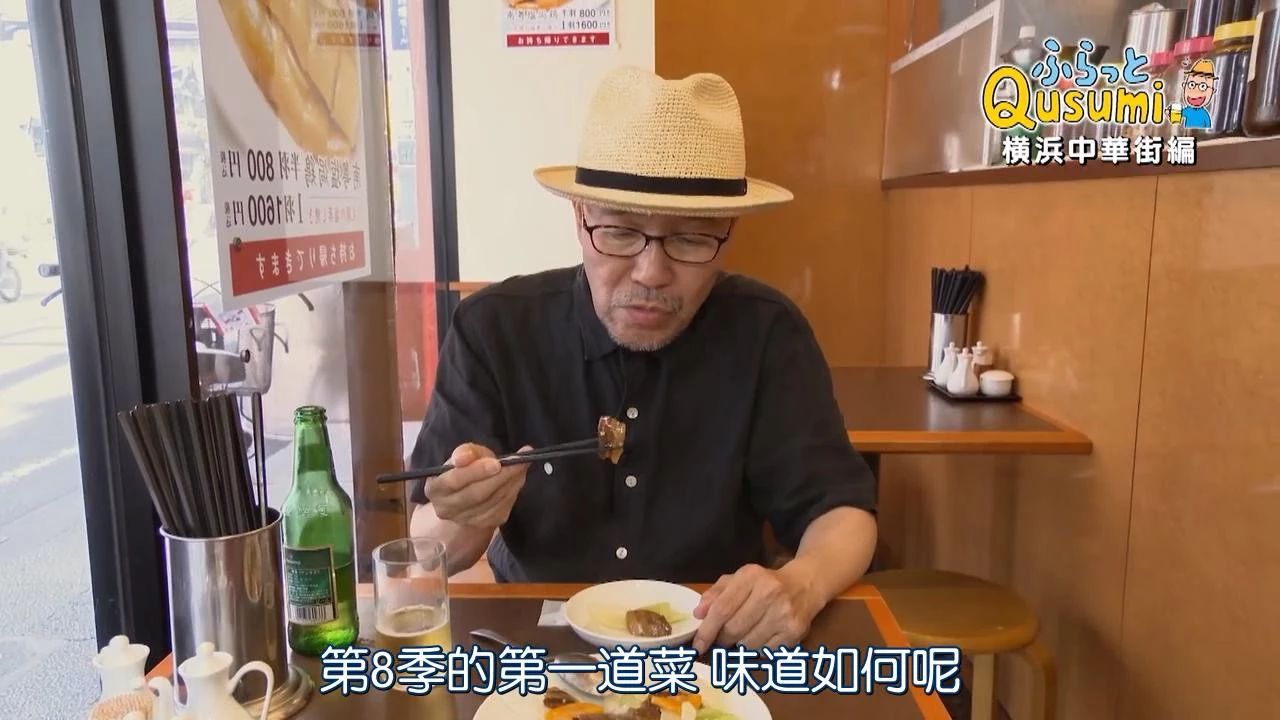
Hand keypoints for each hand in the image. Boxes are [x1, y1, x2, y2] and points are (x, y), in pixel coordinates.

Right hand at [423, 443, 531, 528]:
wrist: (466, 496)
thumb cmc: (464, 470)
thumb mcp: (464, 456)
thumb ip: (466, 452)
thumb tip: (465, 456)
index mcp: (435, 488)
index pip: (454, 481)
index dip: (475, 471)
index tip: (496, 462)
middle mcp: (446, 509)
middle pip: (477, 494)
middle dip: (501, 476)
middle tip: (519, 461)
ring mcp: (466, 520)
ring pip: (493, 501)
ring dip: (511, 482)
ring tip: (522, 464)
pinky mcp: (485, 524)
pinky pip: (502, 507)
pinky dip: (514, 490)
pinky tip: (519, 477)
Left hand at [690, 563, 823, 653]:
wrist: (805, 584)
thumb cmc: (765, 583)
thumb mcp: (739, 579)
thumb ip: (715, 594)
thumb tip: (698, 614)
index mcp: (751, 576)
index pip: (722, 608)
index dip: (707, 630)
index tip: (698, 645)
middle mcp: (769, 593)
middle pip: (734, 629)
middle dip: (722, 639)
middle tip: (721, 639)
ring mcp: (784, 614)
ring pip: (748, 644)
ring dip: (739, 646)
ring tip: (741, 637)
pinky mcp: (795, 632)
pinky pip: (765, 652)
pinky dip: (757, 650)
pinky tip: (759, 638)